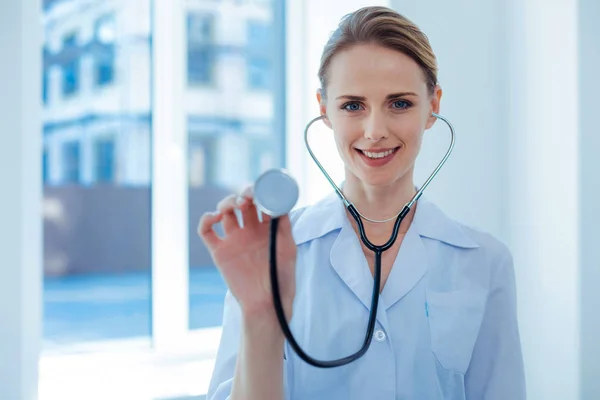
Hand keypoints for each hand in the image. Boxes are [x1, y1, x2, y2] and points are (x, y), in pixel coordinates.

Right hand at [198, 186, 296, 320]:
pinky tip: (215, 216)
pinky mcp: (219, 251)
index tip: (261, 190)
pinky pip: (206, 231)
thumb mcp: (288, 248)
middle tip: (248, 196)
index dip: (259, 192)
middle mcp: (250, 231)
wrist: (266, 303)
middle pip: (242, 203)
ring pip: (225, 212)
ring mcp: (234, 240)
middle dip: (244, 194)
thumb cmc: (281, 279)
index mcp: (267, 228)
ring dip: (228, 202)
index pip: (261, 202)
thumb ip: (283, 226)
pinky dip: (206, 219)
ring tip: (237, 205)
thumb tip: (279, 202)